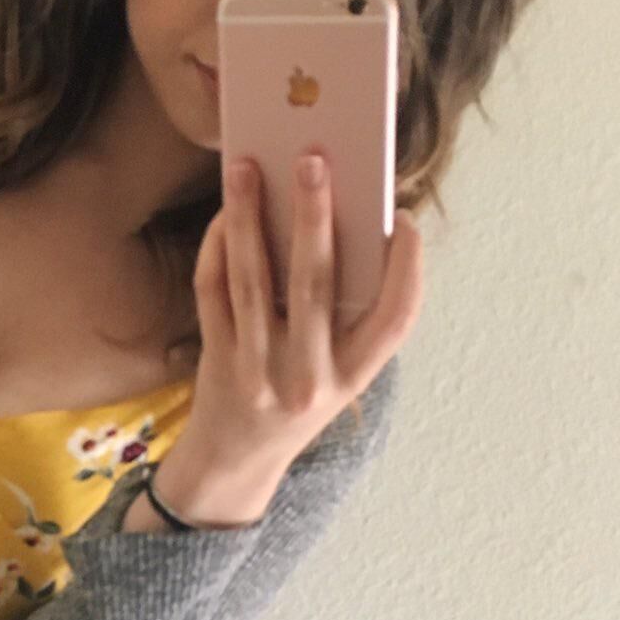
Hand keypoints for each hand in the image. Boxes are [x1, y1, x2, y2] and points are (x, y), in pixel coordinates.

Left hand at [179, 148, 425, 481]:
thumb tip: (343, 219)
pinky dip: (217, 249)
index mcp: (353, 377)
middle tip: (312, 160)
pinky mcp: (215, 360)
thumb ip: (350, 314)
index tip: (405, 220)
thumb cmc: (300, 397)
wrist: (237, 459)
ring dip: (248, 217)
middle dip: (314, 217)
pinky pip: (213, 293)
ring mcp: (256, 370)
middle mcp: (307, 377)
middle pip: (314, 286)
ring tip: (246, 167)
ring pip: (252, 280)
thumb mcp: (340, 372)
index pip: (395, 320)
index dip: (407, 268)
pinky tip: (225, 214)